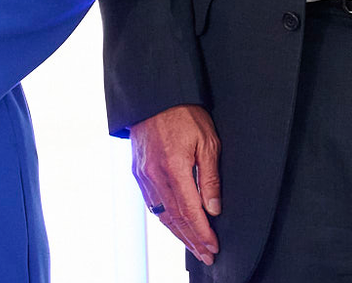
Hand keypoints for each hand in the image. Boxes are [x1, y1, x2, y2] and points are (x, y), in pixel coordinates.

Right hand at [130, 105, 220, 264]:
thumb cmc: (185, 114)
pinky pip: (150, 203)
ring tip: (193, 246)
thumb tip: (213, 208)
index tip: (213, 246)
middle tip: (206, 255)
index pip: (190, 211)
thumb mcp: (208, 141)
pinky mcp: (137, 171)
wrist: (155, 96)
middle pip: (174, 218)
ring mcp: (143, 174)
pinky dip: (163, 218)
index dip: (202, 232)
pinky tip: (173, 225)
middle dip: (192, 240)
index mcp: (174, 167)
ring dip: (178, 233)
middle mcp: (154, 175)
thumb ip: (210, 177)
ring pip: (160, 213)